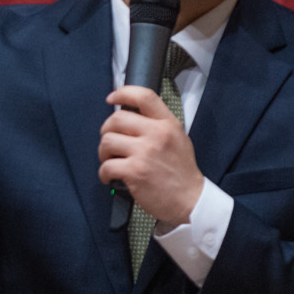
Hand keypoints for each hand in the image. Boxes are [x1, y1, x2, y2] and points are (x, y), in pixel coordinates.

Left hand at [98, 85, 204, 224]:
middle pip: (116, 119)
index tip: (111, 98)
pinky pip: (106, 166)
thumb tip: (130, 116)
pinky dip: (104, 173)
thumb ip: (157, 125)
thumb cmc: (181, 172)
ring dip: (103, 152)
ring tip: (111, 161)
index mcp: (168, 124)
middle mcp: (157, 134)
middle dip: (107, 130)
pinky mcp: (135, 171)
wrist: (190, 200)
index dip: (123, 92)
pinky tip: (111, 177)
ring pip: (107, 141)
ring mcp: (145, 152)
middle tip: (110, 143)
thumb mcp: (178, 139)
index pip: (144, 96)